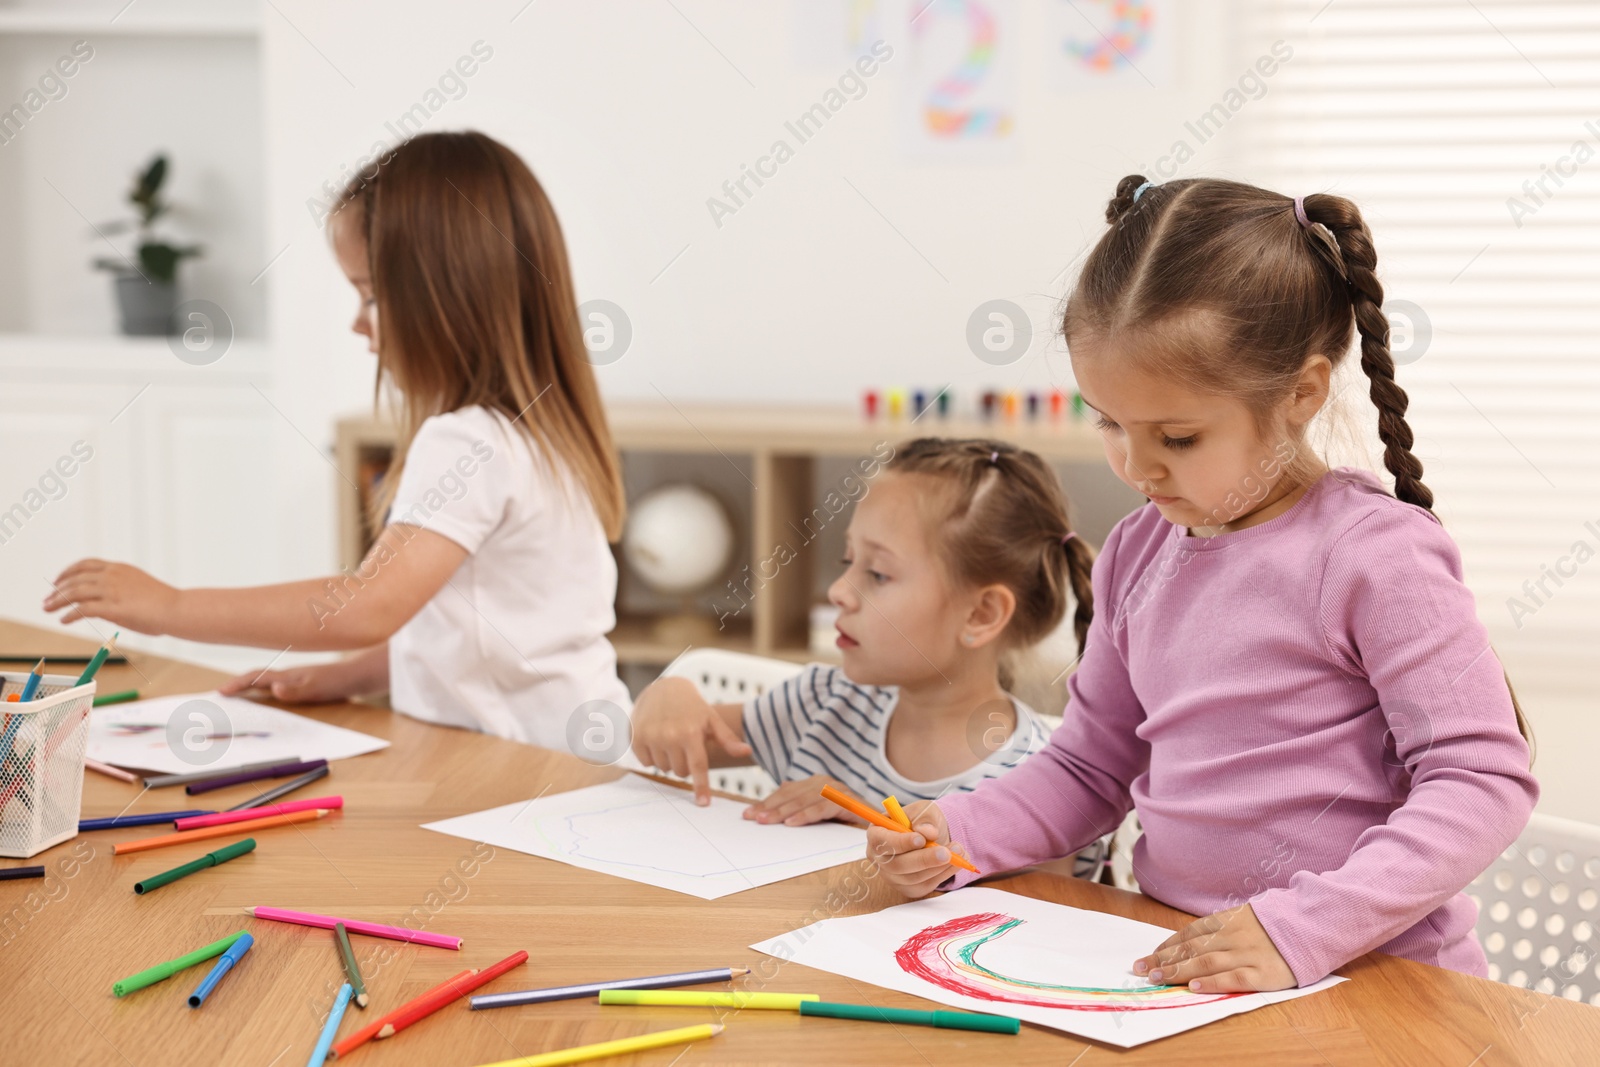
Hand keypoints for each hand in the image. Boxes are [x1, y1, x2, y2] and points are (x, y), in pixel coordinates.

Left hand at [44, 559, 179, 632]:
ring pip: (75, 592)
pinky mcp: (113, 607)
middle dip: (57, 589)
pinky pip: (83, 609)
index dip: (67, 572)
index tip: (58, 581)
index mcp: (119, 568)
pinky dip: (69, 614)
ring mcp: (112, 590)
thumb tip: (101, 604)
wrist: (177, 609)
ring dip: (58, 601)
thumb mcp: (137, 588)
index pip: (85, 564)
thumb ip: (118, 591)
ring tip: (48, 609)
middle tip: (47, 600)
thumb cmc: (164, 603)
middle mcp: (113, 575)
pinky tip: (64, 620)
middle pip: (75, 578)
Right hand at [219, 662, 359, 703]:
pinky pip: (276, 690)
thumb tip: (274, 689)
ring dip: (249, 691)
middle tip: (218, 696)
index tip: (219, 692)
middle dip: (236, 687)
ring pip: (265, 684)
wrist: (358, 676)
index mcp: (286, 676)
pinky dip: (264, 695)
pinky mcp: (302, 686)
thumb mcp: (316, 688)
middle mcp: (287, 676)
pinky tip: (263, 702)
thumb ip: (295, 690)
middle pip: (256, 680)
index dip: (236, 684)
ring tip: (233, 701)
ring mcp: (294, 680)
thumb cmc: (337, 682)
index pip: (255, 678)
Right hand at [630, 677, 751, 804]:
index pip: (698, 766)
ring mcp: (651, 737)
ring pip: (663, 769)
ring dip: (669, 760)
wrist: (662, 689)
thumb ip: (727, 738)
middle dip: (685, 764)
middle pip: (681, 771)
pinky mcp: (636, 737)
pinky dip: (652, 756)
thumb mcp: (711, 719)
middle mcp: (669, 736)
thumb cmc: (692, 707)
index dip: (701, 786)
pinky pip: (646, 763)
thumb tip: (747, 751)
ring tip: (670, 739)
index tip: (703, 803)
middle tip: (685, 745)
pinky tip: (657, 739)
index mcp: (690, 732)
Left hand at [743, 776, 865, 826]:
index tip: (747, 815)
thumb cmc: (847, 820)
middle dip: (769, 807)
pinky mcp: (848, 801)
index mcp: (815, 784)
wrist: (881, 823)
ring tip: (766, 821)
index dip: (766, 802)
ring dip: (783, 811)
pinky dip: (806, 815)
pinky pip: (822, 808)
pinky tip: (792, 824)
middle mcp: (825, 782)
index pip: (785, 792)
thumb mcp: (819, 813)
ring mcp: (837, 790)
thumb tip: (775, 803)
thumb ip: (801, 806)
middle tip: (752, 818)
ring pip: (804, 800)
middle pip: (791, 795)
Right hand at [864, 800, 958, 897]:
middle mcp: (880, 858)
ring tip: (958, 851)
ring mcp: (892, 876)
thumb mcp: (924, 810)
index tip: (921, 839)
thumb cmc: (922, 819)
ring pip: (913, 878)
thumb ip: (925, 819)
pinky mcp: (908, 888)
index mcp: (877, 834)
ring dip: (938, 867)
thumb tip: (928, 832)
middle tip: (946, 852)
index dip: (900, 842)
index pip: (882, 842)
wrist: (933, 834)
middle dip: (924, 859)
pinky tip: (956, 862)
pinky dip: (943, 875)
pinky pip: (925, 885)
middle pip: (897, 865)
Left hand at [1133, 903, 1295, 992]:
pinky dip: (1214, 982)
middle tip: (1141, 969)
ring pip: (1206, 962)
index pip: (1189, 933)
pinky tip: (1196, 987)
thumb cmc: (1278, 925)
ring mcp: (1248, 954)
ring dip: (1179, 970)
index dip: (1167, 945)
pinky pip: (1234, 978)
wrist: (1315, 926)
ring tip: (1158, 978)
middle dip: (1164, 959)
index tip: (1148, 955)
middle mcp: (1234, 936)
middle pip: (1192, 948)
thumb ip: (1221, 928)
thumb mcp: (1247, 917)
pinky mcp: (1264, 973)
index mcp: (1228, 920)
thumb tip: (1190, 942)